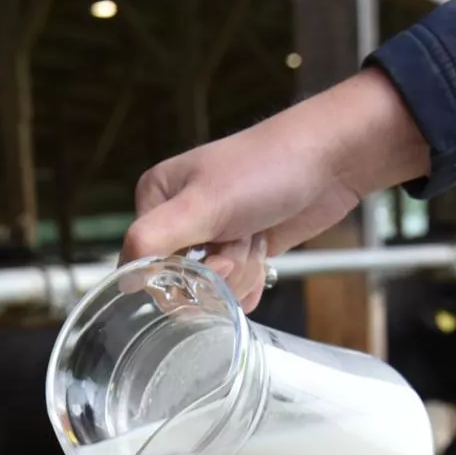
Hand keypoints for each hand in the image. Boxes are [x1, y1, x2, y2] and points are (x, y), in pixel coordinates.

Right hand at [120, 67, 430, 310]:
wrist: (333, 160)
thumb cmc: (268, 168)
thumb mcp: (203, 204)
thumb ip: (154, 239)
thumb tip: (122, 282)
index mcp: (156, 199)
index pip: (145, 265)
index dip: (182, 273)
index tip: (214, 252)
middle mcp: (179, 219)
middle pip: (181, 284)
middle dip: (220, 272)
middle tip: (242, 238)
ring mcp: (211, 237)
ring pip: (211, 292)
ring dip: (242, 272)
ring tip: (257, 236)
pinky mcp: (240, 253)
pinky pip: (234, 294)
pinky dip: (253, 282)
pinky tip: (265, 252)